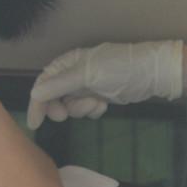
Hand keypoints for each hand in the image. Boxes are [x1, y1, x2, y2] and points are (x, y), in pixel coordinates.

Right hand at [27, 40, 185, 128]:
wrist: (151, 75)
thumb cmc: (120, 68)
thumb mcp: (88, 74)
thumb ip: (60, 84)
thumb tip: (34, 94)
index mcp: (68, 62)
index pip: (44, 83)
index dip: (37, 103)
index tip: (35, 123)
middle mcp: (74, 74)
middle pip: (54, 97)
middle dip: (60, 108)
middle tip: (65, 116)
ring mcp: (87, 86)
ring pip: (71, 106)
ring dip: (81, 109)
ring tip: (96, 103)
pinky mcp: (98, 97)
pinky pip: (86, 110)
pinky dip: (92, 111)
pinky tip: (104, 105)